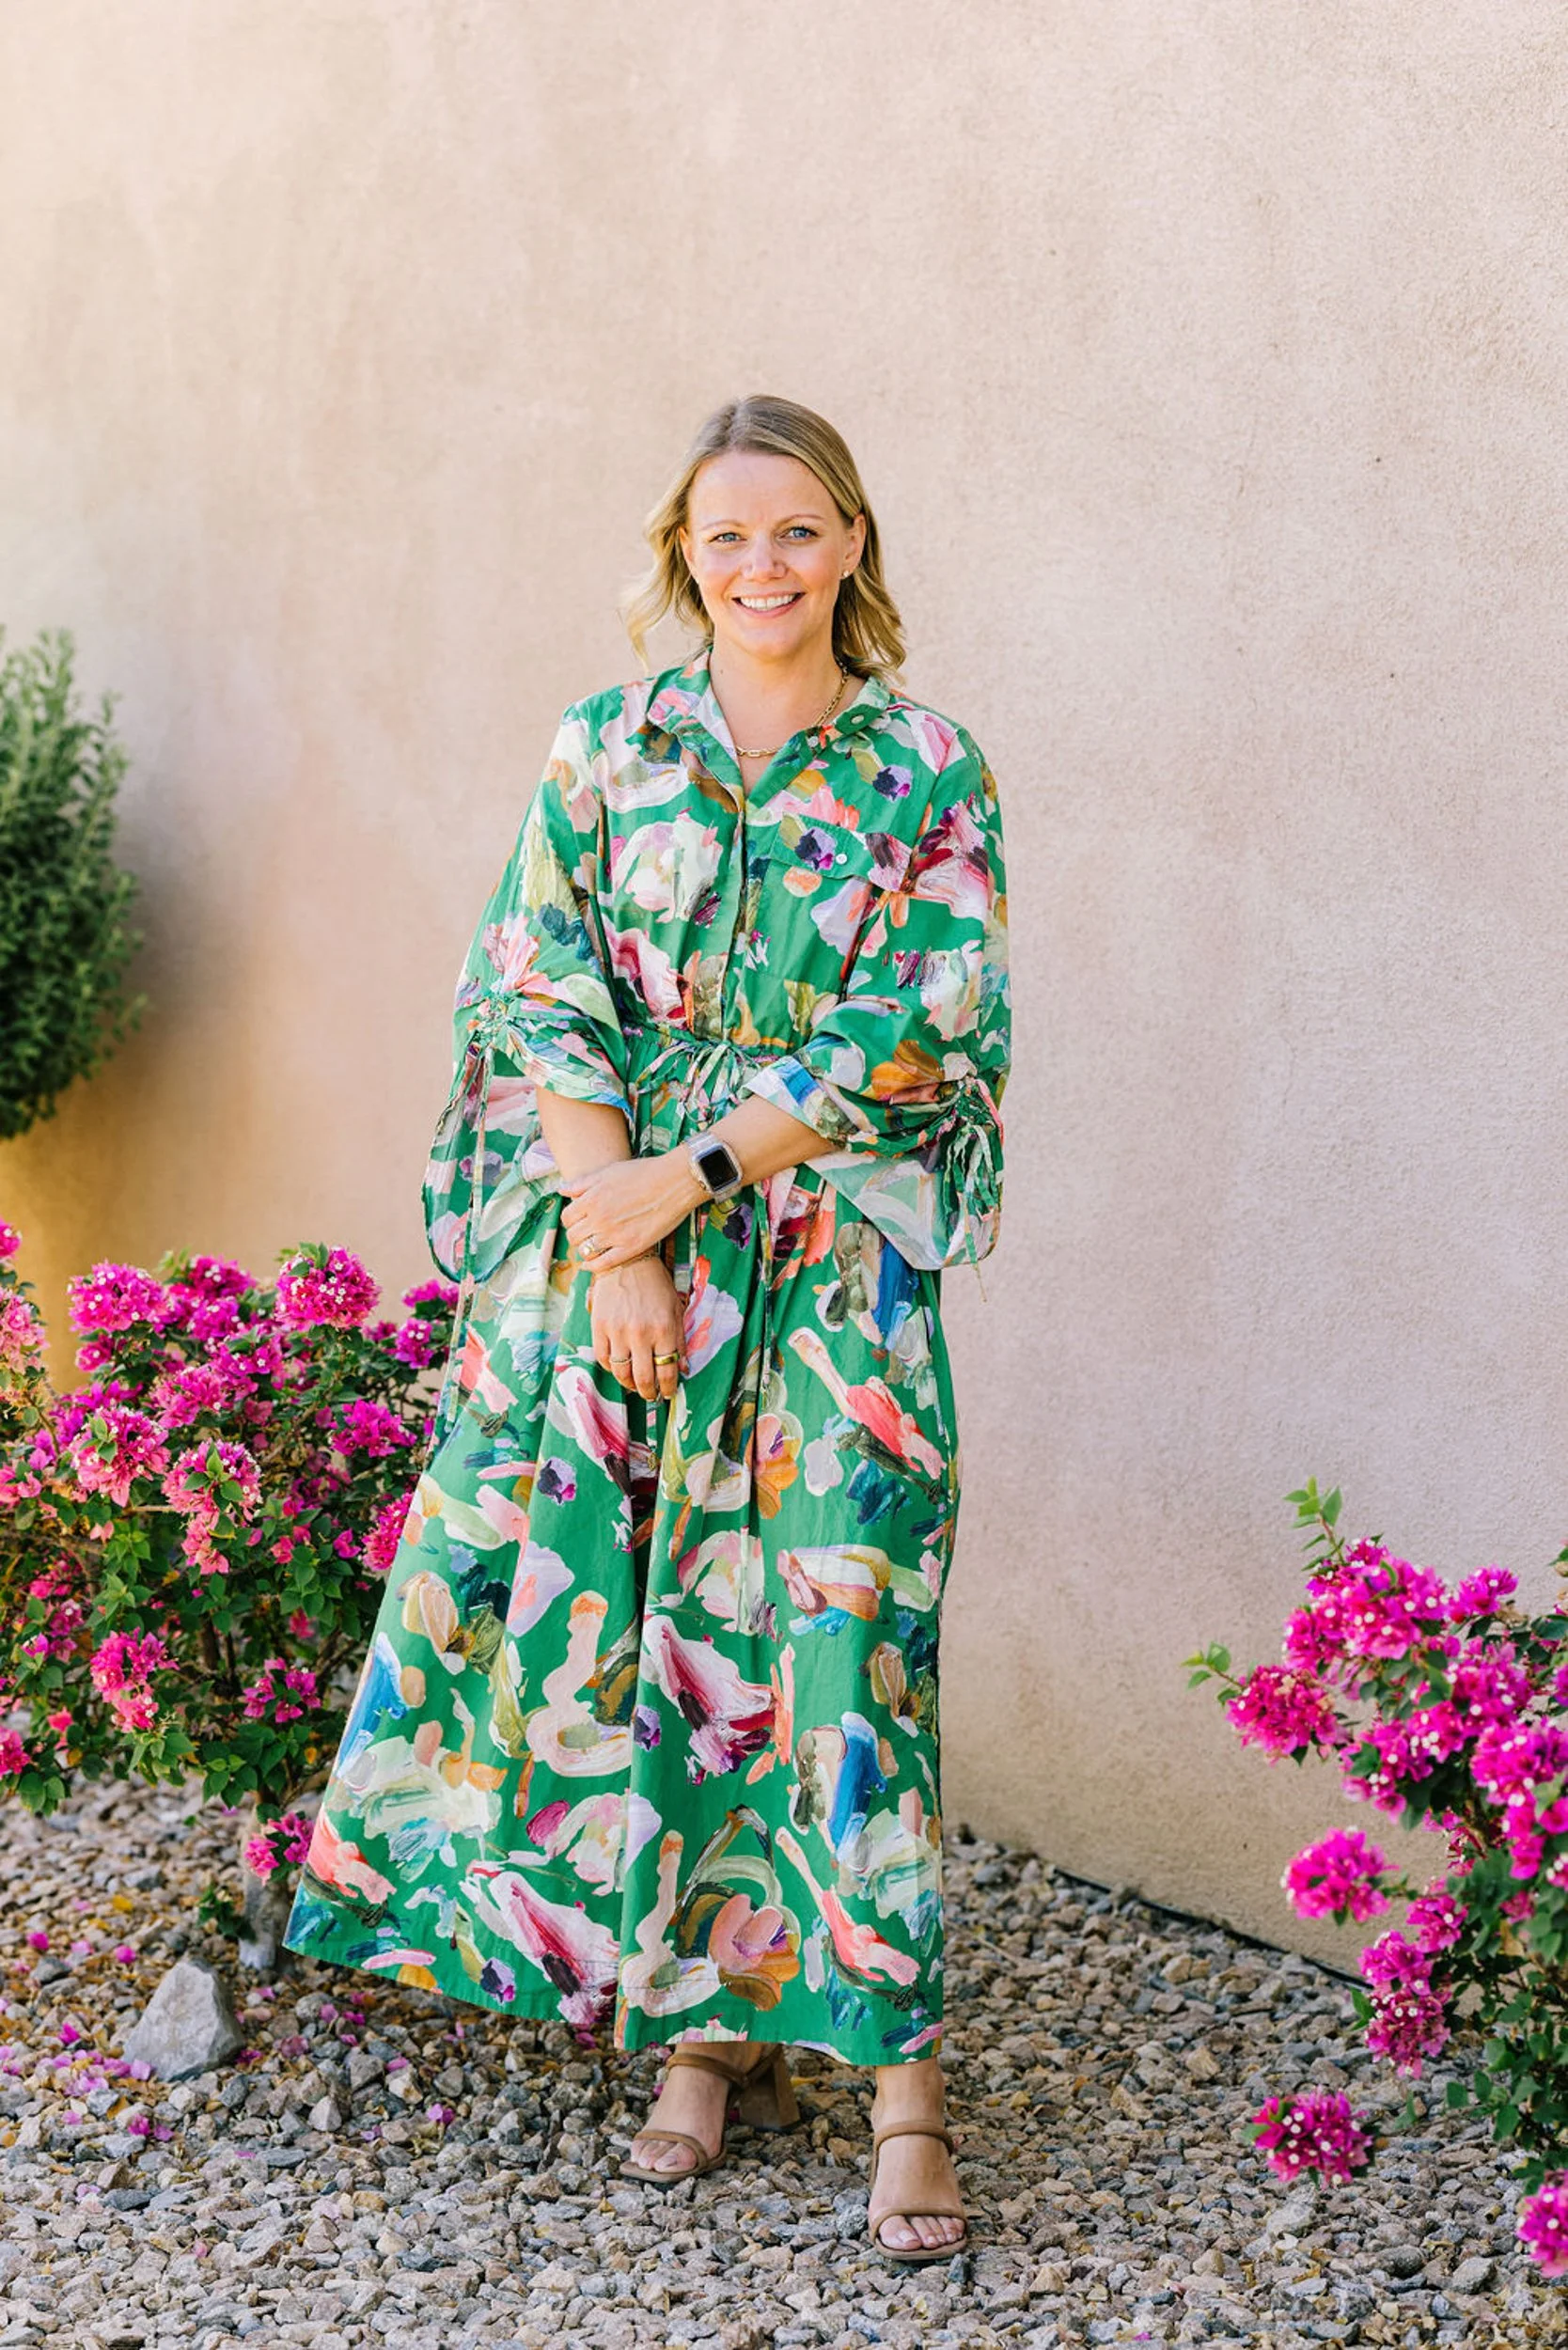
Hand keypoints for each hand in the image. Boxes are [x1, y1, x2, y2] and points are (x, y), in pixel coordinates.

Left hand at [561, 1152, 703, 1272]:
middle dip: (577, 1234)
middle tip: (586, 1232)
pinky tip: (592, 1264)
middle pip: (574, 1236)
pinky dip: (593, 1267)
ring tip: (593, 1245)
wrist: (675, 1181)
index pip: (567, 1218)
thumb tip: (561, 1191)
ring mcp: (615, 1235)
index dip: (571, 1219)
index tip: (579, 1219)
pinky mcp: (631, 1247)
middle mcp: (600, 1219)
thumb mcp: (608, 1172)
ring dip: (585, 1249)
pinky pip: (603, 1264)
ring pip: (586, 1251)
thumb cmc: (644, 1172)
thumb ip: (582, 1183)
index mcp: (591, 1199)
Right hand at [591, 1257, 684, 1401]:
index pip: (667, 1371)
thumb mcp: (676, 1308)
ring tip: (634, 1385)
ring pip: (621, 1373)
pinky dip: (611, 1368)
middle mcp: (641, 1333)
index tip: (668, 1393)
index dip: (668, 1388)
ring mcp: (617, 1331)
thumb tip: (682, 1368)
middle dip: (648, 1392)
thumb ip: (679, 1340)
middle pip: (643, 1378)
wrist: (626, 1261)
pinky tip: (619, 1367)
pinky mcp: (599, 1326)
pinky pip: (603, 1358)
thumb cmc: (655, 1284)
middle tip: (650, 1395)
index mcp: (664, 1329)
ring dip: (629, 1384)